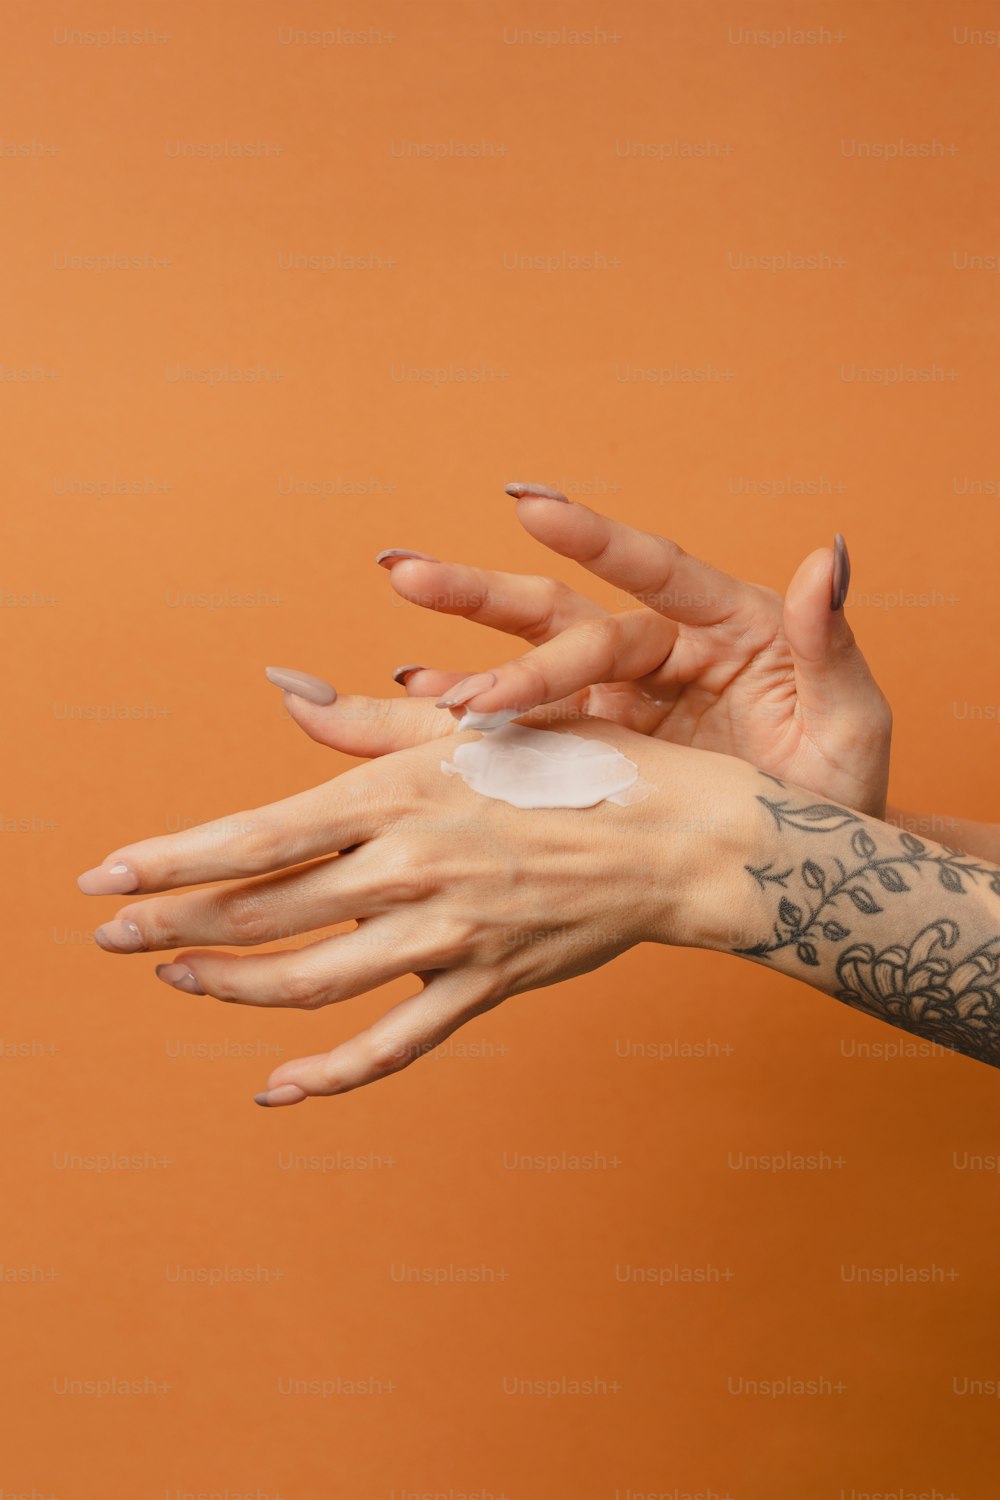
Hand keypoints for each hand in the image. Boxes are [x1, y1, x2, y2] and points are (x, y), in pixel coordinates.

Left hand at [78, 717, 750, 1105]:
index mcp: (400, 793)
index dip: (168, 862)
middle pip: (262, 913)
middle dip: (172, 926)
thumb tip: (282, 689)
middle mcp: (412, 868)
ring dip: (232, 987)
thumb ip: (367, 722)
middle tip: (107, 936)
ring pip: (311, 983)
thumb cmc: (581, 764)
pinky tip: (277, 1088)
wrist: (683, 837)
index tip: (102, 877)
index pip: (254, 838)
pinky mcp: (484, 985)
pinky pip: (394, 1045)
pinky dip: (330, 1074)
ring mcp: (448, 936)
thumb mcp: (473, 728)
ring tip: (176, 978)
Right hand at [375, 487, 890, 816]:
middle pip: (566, 614)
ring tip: (394, 644)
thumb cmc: (840, 794)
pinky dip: (471, 720)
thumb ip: (832, 644)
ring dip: (461, 655)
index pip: (656, 573)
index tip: (528, 507)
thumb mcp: (853, 724)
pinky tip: (414, 706)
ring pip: (529, 665)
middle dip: (485, 599)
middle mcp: (663, 652)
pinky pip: (527, 731)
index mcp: (727, 627)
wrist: (810, 869)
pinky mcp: (595, 749)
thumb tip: (829, 556)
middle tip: (408, 574)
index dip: (594, 540)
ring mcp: (622, 702)